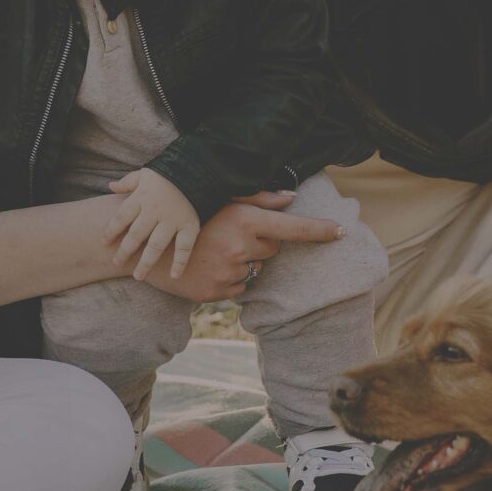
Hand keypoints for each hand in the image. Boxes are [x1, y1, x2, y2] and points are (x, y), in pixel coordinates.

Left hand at [105, 170, 200, 279]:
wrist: (197, 168)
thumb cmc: (168, 173)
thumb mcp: (144, 173)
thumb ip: (128, 182)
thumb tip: (111, 186)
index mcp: (142, 198)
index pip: (122, 217)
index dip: (111, 231)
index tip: (103, 243)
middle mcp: (155, 211)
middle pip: (136, 235)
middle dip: (124, 250)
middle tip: (116, 263)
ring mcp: (173, 220)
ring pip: (156, 245)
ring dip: (146, 262)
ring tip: (138, 276)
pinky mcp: (190, 226)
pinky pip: (184, 247)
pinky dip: (180, 262)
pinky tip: (174, 276)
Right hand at [140, 192, 337, 302]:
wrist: (150, 247)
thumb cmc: (189, 218)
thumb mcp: (222, 201)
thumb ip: (259, 199)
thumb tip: (291, 198)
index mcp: (244, 221)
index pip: (291, 228)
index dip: (319, 230)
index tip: (341, 231)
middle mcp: (240, 248)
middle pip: (273, 250)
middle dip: (261, 243)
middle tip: (232, 235)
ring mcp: (229, 272)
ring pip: (257, 269)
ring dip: (244, 261)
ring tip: (216, 250)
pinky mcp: (218, 292)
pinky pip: (241, 286)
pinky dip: (231, 278)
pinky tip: (211, 266)